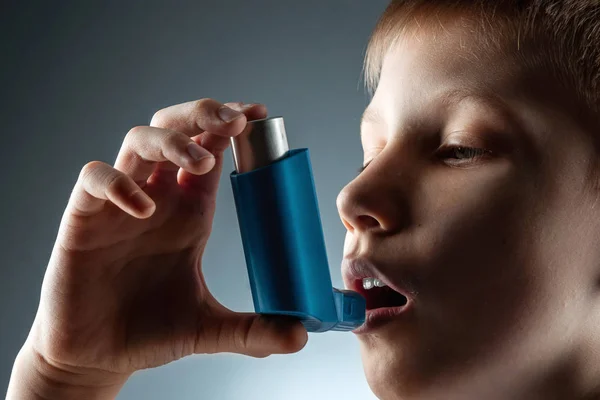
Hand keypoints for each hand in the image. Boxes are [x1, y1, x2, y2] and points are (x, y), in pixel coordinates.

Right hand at [7, 100, 306, 398]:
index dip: (231, 125)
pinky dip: (118, 183)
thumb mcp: (210, 329)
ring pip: (139, 140)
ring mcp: (120, 204)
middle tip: (233, 120)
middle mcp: (158, 197)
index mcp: (191, 210)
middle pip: (175, 128)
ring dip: (172, 140)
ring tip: (201, 162)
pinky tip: (143, 208)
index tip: (259, 114)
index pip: (211, 148)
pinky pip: (94, 178)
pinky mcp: (84, 218)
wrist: (99, 356)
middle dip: (202, 114)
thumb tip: (300, 337)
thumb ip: (253, 331)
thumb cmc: (151, 332)